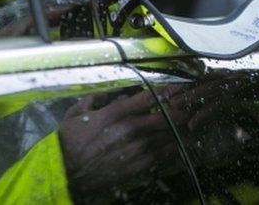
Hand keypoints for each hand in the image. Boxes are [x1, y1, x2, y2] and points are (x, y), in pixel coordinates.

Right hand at [59, 87, 186, 195]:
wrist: (65, 171)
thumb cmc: (69, 140)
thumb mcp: (78, 111)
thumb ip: (98, 97)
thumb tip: (115, 88)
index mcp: (115, 113)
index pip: (149, 97)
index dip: (168, 90)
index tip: (179, 87)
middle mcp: (129, 130)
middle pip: (165, 117)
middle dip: (182, 110)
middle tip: (192, 105)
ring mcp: (135, 149)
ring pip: (167, 136)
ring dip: (182, 129)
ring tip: (193, 123)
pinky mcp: (137, 166)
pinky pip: (162, 156)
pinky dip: (174, 148)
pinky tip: (181, 144)